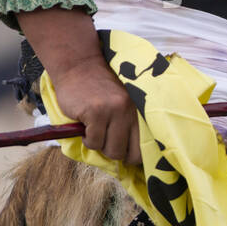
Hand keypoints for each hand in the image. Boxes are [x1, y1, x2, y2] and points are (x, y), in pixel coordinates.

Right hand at [18, 7, 141, 164]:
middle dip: (115, 153)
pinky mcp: (95, 112)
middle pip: (129, 153)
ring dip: (99, 145)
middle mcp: (130, 111)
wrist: (79, 67)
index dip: (135, 157)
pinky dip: (87, 139)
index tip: (126, 156)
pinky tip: (85, 126)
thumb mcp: (122, 104)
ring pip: (111, 150)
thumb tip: (131, 158)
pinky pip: (94, 142)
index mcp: (140, 111)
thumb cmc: (99, 89)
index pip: (147, 145)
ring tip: (94, 131)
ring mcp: (113, 111)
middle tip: (105, 142)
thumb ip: (128, 124)